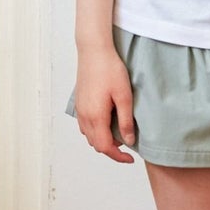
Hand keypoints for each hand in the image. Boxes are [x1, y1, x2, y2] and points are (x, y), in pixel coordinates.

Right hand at [71, 47, 137, 163]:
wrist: (93, 51)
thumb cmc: (109, 70)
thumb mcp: (124, 96)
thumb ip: (125, 121)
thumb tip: (128, 140)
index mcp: (96, 117)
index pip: (104, 147)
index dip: (118, 157)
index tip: (130, 158)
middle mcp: (84, 116)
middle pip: (96, 144)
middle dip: (111, 149)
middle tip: (127, 144)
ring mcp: (79, 110)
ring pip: (89, 136)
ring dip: (103, 140)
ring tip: (118, 133)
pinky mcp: (79, 103)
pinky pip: (85, 126)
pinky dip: (96, 131)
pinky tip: (107, 122)